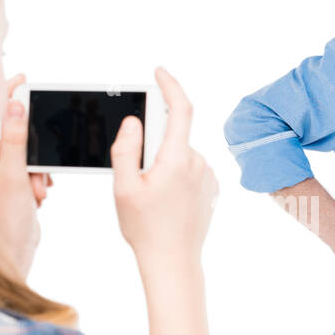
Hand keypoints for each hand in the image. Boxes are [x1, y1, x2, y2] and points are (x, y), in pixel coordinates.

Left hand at [0, 74, 50, 279]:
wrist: (11, 251)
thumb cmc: (5, 218)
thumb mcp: (14, 173)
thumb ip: (16, 137)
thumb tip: (16, 103)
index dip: (8, 96)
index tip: (23, 78)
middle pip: (16, 139)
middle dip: (33, 156)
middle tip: (38, 177)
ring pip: (28, 156)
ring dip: (37, 172)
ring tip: (36, 192)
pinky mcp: (11, 186)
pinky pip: (31, 170)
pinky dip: (38, 180)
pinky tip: (37, 196)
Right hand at [112, 67, 216, 270]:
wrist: (173, 261)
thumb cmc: (145, 228)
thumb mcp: (123, 188)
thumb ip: (126, 149)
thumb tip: (134, 121)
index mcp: (177, 158)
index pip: (180, 108)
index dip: (170, 85)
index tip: (159, 72)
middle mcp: (198, 163)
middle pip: (172, 136)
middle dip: (152, 145)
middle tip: (138, 176)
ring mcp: (207, 176)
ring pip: (179, 154)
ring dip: (162, 163)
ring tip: (151, 197)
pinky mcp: (210, 188)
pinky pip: (189, 169)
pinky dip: (174, 175)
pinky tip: (165, 202)